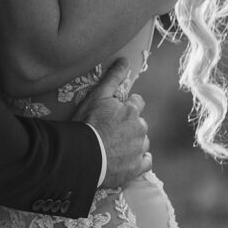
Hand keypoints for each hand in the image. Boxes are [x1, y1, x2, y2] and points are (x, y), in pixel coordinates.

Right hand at [73, 58, 151, 190]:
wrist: (82, 155)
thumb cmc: (87, 123)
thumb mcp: (97, 96)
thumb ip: (113, 77)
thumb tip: (125, 60)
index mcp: (132, 111)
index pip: (137, 103)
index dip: (126, 107)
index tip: (114, 113)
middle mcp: (140, 129)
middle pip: (140, 124)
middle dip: (129, 126)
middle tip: (110, 131)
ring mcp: (139, 149)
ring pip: (142, 142)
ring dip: (133, 142)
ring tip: (114, 146)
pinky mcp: (136, 168)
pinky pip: (146, 162)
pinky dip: (139, 160)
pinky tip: (126, 160)